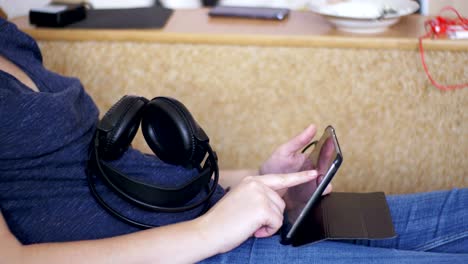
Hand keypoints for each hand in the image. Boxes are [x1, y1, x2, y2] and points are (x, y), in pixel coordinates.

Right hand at [199, 170, 317, 253]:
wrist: (208, 230)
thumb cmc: (223, 220)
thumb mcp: (242, 200)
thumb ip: (258, 197)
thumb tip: (275, 203)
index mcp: (252, 180)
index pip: (280, 178)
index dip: (299, 178)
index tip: (313, 174)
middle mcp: (257, 184)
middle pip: (281, 203)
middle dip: (270, 216)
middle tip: (250, 221)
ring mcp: (260, 194)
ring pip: (280, 214)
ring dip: (268, 224)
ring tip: (249, 224)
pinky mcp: (263, 208)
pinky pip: (277, 224)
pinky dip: (267, 231)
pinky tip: (252, 229)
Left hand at [259, 124, 331, 196]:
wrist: (263, 185)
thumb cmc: (274, 166)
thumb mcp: (285, 151)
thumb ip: (299, 140)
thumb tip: (312, 126)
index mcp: (310, 160)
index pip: (324, 153)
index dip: (329, 147)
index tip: (331, 141)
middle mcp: (314, 172)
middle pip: (328, 169)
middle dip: (330, 166)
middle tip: (327, 164)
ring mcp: (312, 185)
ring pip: (326, 183)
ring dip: (326, 181)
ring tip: (320, 178)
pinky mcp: (309, 197)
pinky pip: (318, 195)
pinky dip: (320, 192)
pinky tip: (317, 189)